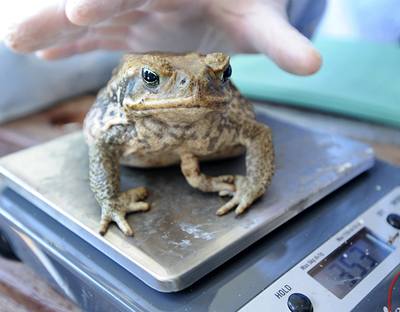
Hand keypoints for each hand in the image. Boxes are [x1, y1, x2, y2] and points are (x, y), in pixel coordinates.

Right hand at [1, 0, 320, 74]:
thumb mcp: (264, 17)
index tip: (80, 12)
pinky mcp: (129, 24)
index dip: (108, 0)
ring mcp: (133, 8)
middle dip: (58, 12)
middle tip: (16, 31)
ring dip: (49, 28)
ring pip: (86, 17)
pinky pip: (93, 33)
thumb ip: (282, 41)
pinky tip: (42, 53)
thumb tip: (314, 66)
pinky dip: (68, 43)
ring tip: (13, 42)